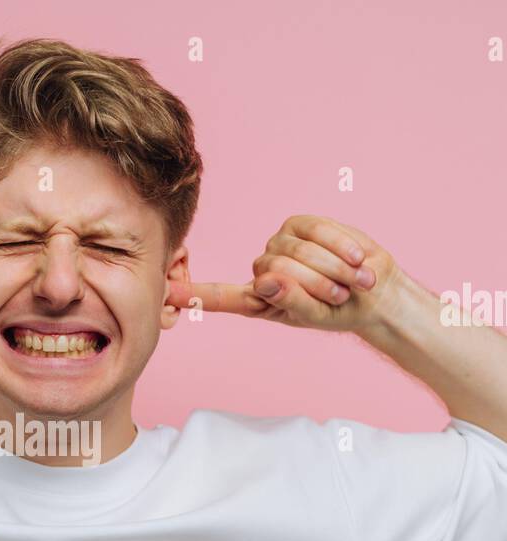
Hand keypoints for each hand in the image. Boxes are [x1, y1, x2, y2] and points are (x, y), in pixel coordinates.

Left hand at [166, 214, 400, 332]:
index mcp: (257, 299)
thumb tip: (266, 281)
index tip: (166, 293)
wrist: (374, 291)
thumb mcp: (317, 315)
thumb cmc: (340, 310)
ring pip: (295, 251)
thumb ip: (292, 302)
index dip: (195, 294)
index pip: (219, 296)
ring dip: (332, 269)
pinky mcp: (301, 225)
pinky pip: (316, 231)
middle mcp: (263, 269)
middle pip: (275, 270)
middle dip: (314, 285)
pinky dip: (340, 247)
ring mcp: (280, 244)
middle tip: (339, 295)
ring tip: (351, 281)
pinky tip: (356, 259)